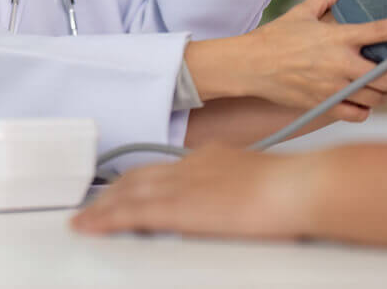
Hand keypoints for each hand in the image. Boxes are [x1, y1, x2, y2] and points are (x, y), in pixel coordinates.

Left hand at [72, 143, 316, 238]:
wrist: (301, 186)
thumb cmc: (297, 189)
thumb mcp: (261, 183)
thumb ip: (240, 192)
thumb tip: (238, 204)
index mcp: (211, 158)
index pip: (163, 170)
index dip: (138, 181)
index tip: (125, 190)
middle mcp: (190, 166)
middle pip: (139, 177)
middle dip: (114, 192)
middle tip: (94, 207)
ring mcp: (182, 185)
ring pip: (128, 193)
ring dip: (103, 206)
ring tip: (85, 219)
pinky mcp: (178, 208)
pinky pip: (131, 213)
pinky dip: (106, 219)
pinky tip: (90, 227)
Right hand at [184, 0, 386, 117]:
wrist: (251, 65)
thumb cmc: (275, 38)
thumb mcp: (300, 14)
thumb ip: (323, 0)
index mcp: (338, 37)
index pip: (382, 31)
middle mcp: (341, 64)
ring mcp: (334, 87)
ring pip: (376, 98)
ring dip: (384, 95)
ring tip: (381, 90)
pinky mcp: (324, 104)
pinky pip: (358, 114)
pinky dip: (365, 110)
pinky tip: (362, 104)